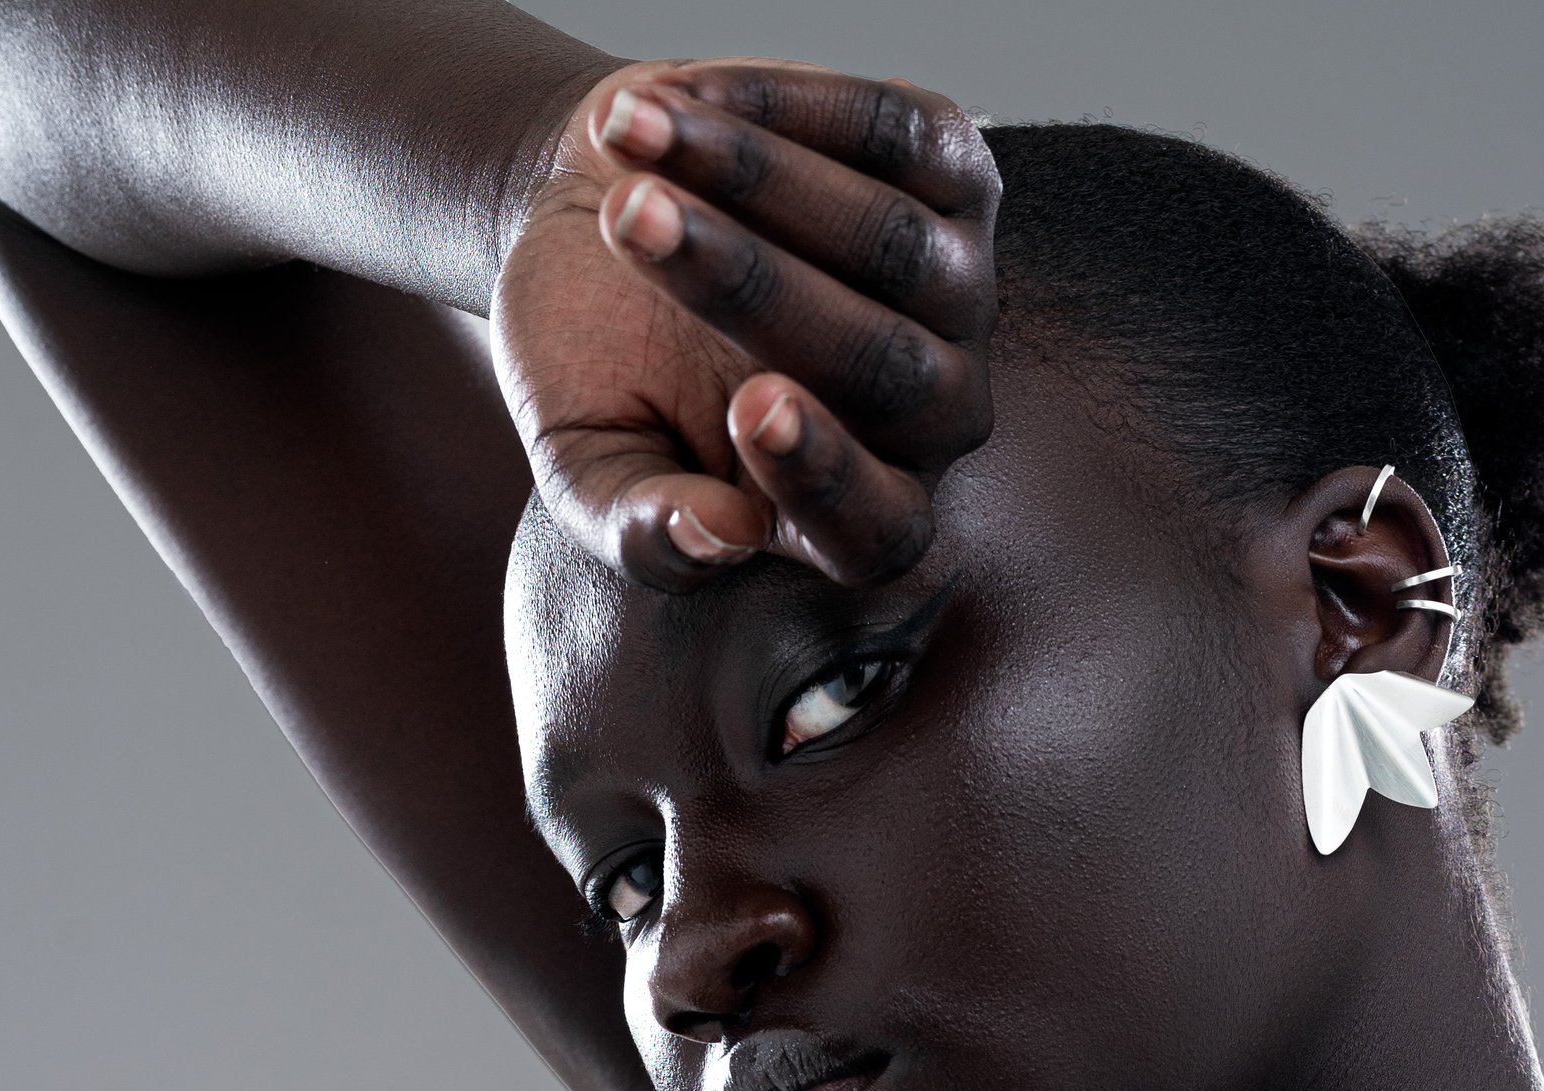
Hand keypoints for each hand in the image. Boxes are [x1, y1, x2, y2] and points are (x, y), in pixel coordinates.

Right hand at [493, 62, 998, 589]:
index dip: (823, 475)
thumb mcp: (588, 465)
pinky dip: (781, 105)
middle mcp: (930, 418)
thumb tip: (716, 540)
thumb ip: (640, 529)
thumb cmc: (596, 363)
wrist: (609, 208)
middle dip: (750, 286)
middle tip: (635, 221)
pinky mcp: (951, 172)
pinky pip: (891, 136)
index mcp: (850, 516)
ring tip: (628, 140)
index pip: (877, 528)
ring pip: (889, 243)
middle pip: (885, 370)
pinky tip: (687, 96)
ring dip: (751, 178)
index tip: (749, 409)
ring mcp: (956, 293)